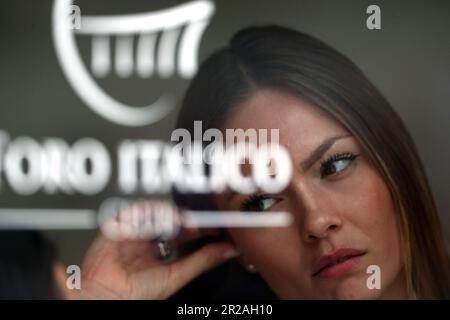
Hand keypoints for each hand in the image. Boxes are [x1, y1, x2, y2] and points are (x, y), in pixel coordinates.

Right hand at [80, 201, 237, 299]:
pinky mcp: (116, 227)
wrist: (106, 297)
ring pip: (153, 212)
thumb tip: (227, 251)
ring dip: (168, 213)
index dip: (198, 228)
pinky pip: (133, 211)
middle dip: (185, 218)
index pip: (182, 233)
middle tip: (197, 219)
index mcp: (158, 253)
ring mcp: (131, 233)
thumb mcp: (176, 275)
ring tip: (179, 220)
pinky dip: (148, 212)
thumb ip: (202, 261)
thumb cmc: (135, 295)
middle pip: (169, 220)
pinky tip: (159, 218)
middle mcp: (145, 242)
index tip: (213, 227)